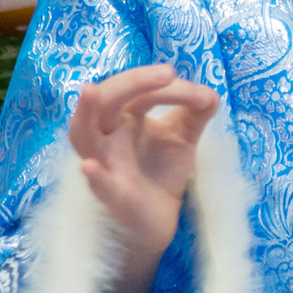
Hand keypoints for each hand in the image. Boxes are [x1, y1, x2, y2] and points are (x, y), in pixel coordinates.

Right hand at [69, 65, 220, 258]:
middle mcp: (107, 135)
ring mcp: (106, 165)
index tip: (202, 97)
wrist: (160, 219)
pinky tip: (89, 167)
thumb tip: (211, 94)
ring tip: (90, 90)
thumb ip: (196, 112)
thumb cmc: (162, 171)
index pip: (139, 91)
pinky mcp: (114, 197)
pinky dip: (95, 176)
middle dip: (133, 81)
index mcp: (123, 116)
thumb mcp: (183, 136)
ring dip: (84, 113)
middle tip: (168, 73)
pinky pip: (99, 186)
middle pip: (107, 100)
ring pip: (82, 135)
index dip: (169, 88)